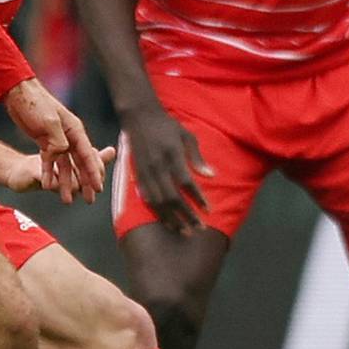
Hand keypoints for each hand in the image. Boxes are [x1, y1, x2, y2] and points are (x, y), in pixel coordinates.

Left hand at [3, 78, 107, 202]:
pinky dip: (50, 173)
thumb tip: (62, 153)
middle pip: (80, 163)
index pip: (87, 155)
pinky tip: (48, 186)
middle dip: (85, 182)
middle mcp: (69, 136)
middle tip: (89, 200)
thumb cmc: (35, 103)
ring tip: (66, 200)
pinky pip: (50, 162)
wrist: (18, 94)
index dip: (94, 173)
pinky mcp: (44, 142)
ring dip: (66, 182)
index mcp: (74, 130)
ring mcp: (57, 139)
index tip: (99, 188)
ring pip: (65, 165)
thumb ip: (58, 139)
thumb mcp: (48, 121)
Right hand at [120, 103, 212, 232]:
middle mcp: (158, 165)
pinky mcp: (137, 174)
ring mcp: (145, 171)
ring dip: (171, 218)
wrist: (138, 116)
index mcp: (172, 155)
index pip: (187, 183)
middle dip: (186, 215)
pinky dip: (156, 211)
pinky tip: (165, 220)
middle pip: (172, 197)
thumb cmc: (167, 126)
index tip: (209, 210)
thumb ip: (197, 158)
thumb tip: (211, 176)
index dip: (198, 199)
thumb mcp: (187, 136)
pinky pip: (146, 197)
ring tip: (183, 231)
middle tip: (199, 228)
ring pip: (158, 201)